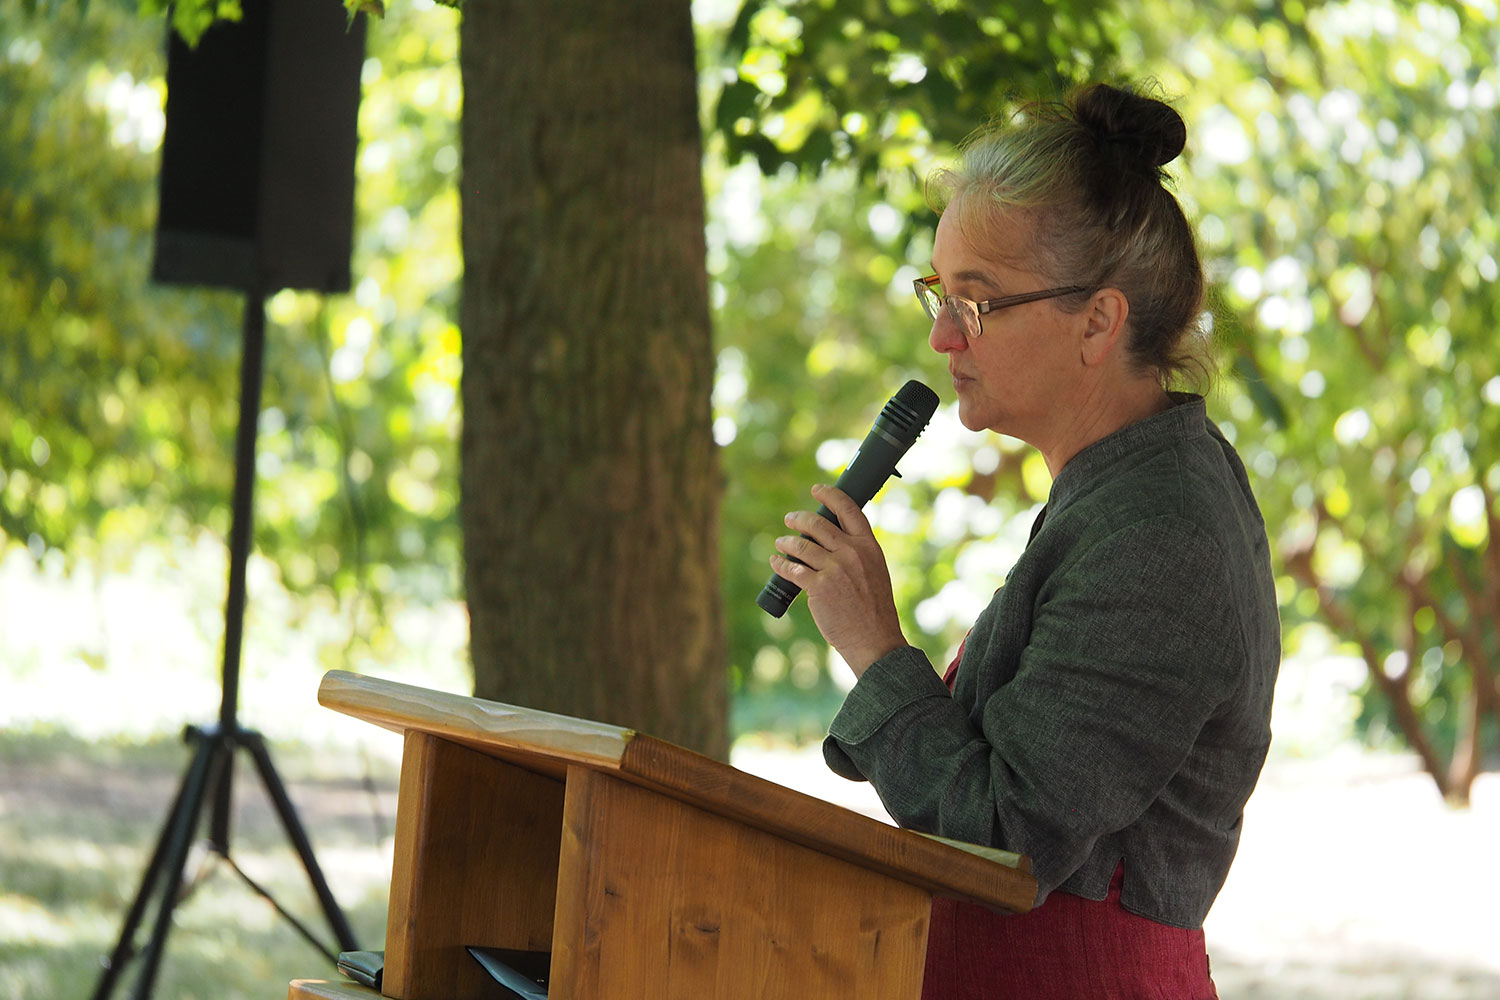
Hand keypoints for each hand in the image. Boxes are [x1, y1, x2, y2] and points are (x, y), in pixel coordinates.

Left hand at [769, 484, 906, 677]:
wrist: (874, 639)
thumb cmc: (874, 609)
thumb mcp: (875, 571)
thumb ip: (858, 554)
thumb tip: (834, 542)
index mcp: (869, 546)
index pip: (848, 509)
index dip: (830, 495)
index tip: (816, 489)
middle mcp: (851, 552)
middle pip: (818, 523)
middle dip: (798, 518)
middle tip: (790, 519)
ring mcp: (834, 569)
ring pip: (800, 545)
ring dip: (786, 542)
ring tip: (780, 544)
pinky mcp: (818, 586)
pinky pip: (792, 569)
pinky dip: (780, 564)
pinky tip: (776, 562)